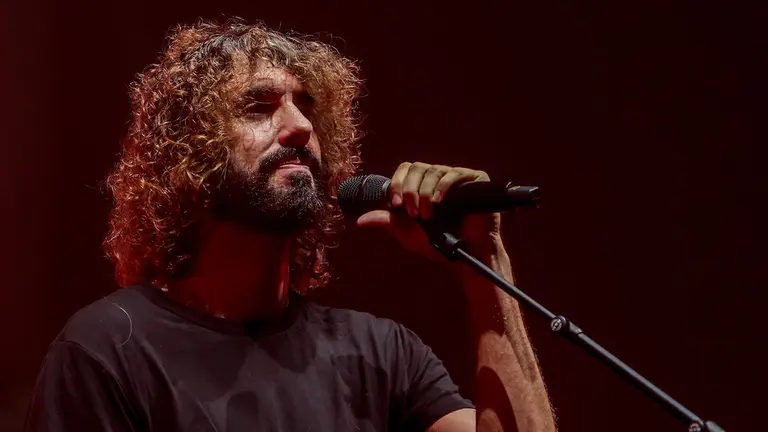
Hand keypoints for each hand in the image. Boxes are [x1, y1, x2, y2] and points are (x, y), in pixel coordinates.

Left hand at [356, 162, 501, 260]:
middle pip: (417, 168)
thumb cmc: (438, 244)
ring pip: (433, 171)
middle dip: (410, 191)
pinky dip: (443, 187)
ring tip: (427, 216)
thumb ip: (386, 222)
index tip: (396, 205)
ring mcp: (457, 176)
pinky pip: (454, 174)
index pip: (405, 170)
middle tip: (413, 214)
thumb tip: (360, 220)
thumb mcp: (407, 233)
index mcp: (422, 184)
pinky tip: (439, 201)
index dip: (398, 183)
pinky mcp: (475, 180)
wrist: (465, 255)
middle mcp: (438, 176)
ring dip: (425, 194)